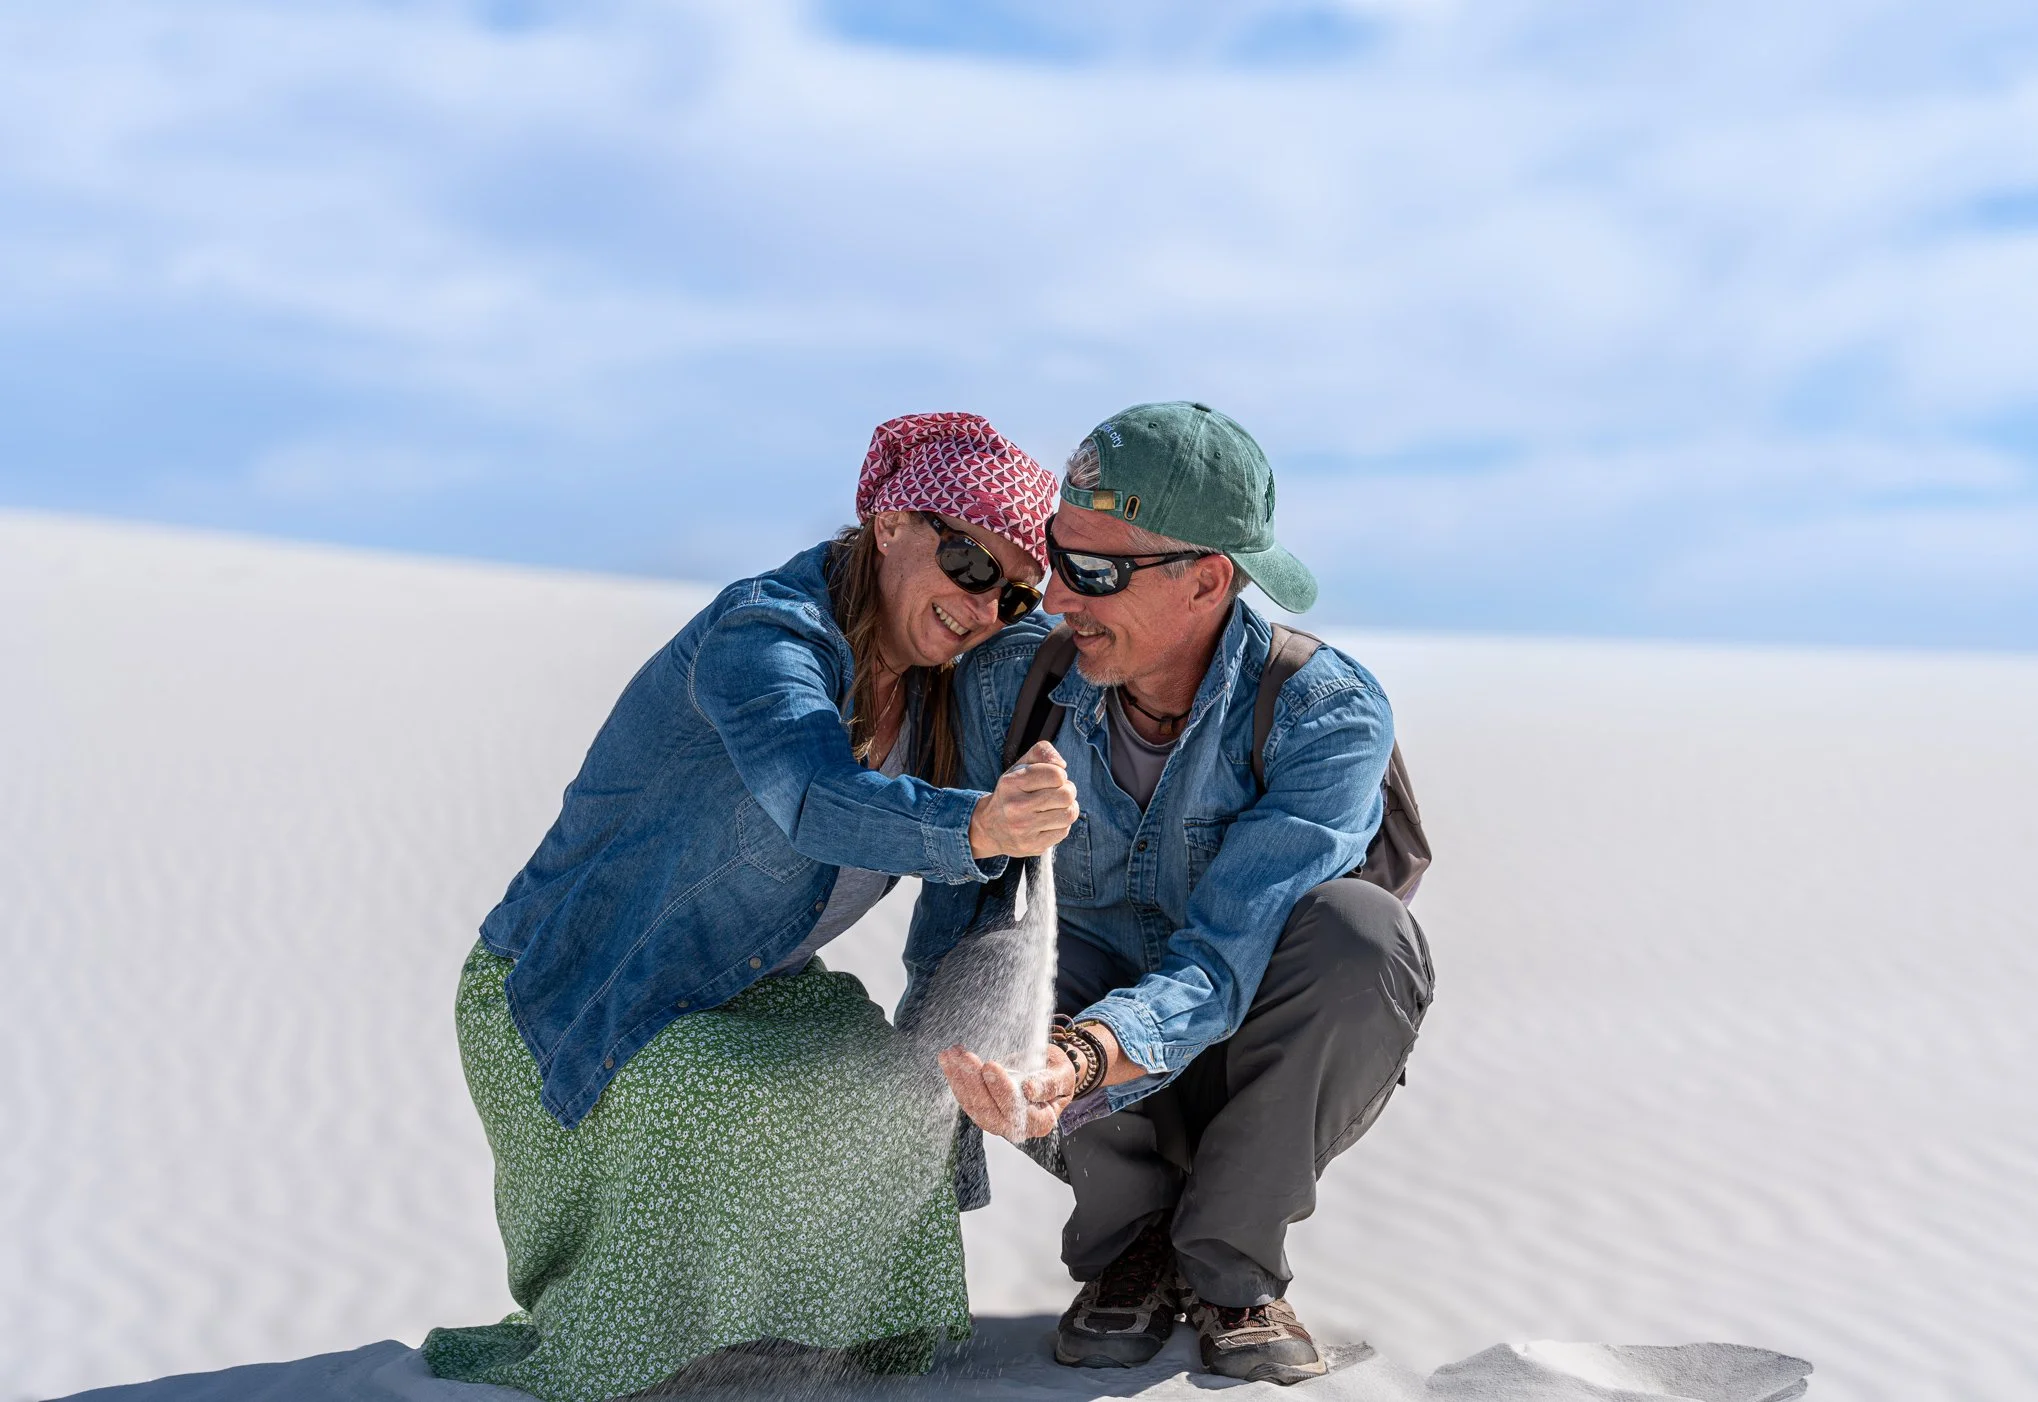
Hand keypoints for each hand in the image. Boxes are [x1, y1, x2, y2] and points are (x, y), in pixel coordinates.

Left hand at [938, 1043, 1077, 1141]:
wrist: (1048, 1075)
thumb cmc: (1057, 1074)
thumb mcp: (1062, 1075)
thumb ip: (1048, 1083)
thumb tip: (1029, 1090)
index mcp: (1040, 1121)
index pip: (1016, 1109)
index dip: (1001, 1089)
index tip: (990, 1065)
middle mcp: (1016, 1128)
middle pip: (989, 1110)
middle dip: (973, 1081)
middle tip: (966, 1056)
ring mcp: (997, 1122)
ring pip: (972, 1105)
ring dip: (959, 1078)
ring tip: (952, 1053)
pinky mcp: (983, 1111)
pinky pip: (965, 1098)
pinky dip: (954, 1078)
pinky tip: (948, 1059)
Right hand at [969, 741, 1078, 859]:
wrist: (990, 828)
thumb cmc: (1012, 792)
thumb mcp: (1020, 766)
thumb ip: (1042, 752)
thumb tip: (1062, 765)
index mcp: (1011, 783)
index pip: (1056, 774)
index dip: (1060, 775)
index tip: (1052, 779)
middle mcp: (1015, 806)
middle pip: (1066, 795)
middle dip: (1068, 791)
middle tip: (1058, 793)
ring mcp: (1024, 829)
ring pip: (1068, 814)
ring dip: (1068, 808)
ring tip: (1056, 807)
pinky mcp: (1032, 845)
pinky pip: (1063, 831)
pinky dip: (1061, 825)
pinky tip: (1050, 821)